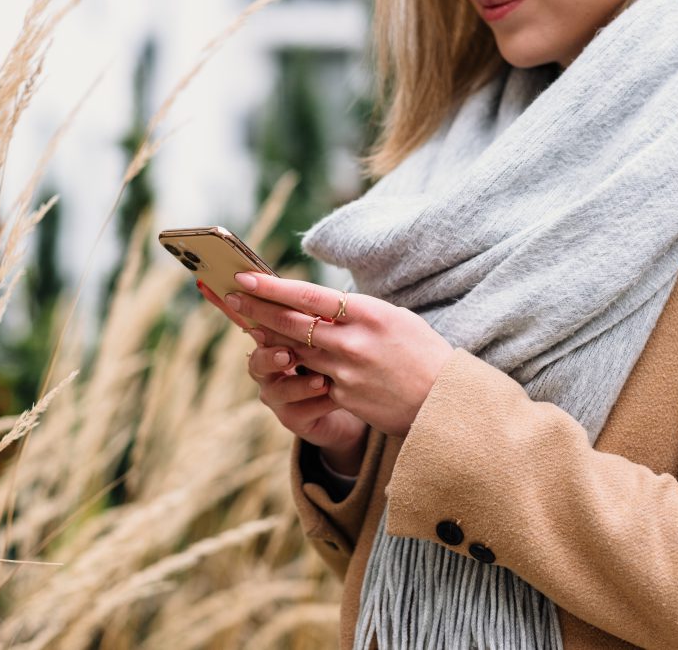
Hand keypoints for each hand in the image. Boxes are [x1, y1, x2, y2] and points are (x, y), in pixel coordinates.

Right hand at [197, 279, 369, 459]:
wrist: (356, 398)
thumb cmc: (341, 356)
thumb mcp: (333, 330)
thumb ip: (317, 312)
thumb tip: (314, 287)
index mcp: (275, 339)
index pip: (255, 323)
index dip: (246, 311)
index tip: (241, 299)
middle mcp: (270, 369)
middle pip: (259, 360)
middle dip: (271, 355)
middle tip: (286, 353)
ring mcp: (279, 396)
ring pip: (277, 391)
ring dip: (298, 385)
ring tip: (322, 380)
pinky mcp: (295, 419)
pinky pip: (301, 413)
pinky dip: (319, 403)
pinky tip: (336, 395)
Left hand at [218, 272, 453, 437]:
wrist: (444, 401)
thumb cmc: (423, 354)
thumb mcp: (395, 319)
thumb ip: (358, 312)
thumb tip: (326, 305)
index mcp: (368, 313)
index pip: (310, 295)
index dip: (273, 286)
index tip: (247, 276)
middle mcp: (353, 341)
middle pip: (292, 322)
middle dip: (258, 308)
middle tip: (233, 296)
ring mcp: (346, 371)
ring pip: (295, 351)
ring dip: (269, 338)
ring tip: (248, 323)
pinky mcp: (344, 397)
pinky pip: (312, 379)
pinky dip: (295, 368)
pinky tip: (279, 359)